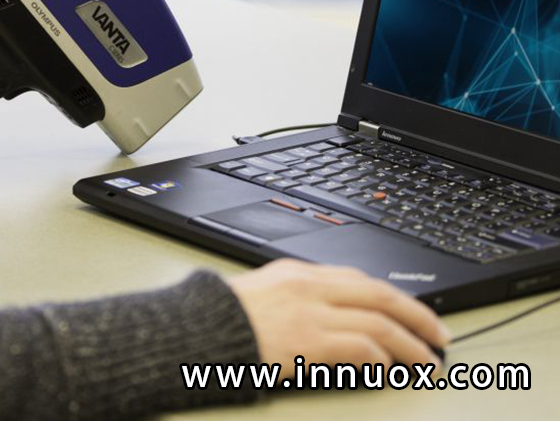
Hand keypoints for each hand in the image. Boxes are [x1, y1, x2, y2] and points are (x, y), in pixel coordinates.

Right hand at [228, 259, 448, 377]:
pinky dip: (383, 357)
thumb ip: (296, 298)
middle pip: (379, 294)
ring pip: (379, 322)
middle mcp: (310, 287)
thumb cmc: (222, 319)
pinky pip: (362, 346)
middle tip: (438, 333)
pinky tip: (392, 368)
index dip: (392, 297)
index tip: (409, 311)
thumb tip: (330, 316)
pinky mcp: (311, 340)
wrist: (201, 331)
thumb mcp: (262, 293)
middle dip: (416, 315)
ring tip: (427, 360)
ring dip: (410, 343)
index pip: (358, 279)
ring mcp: (312, 313)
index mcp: (297, 272)